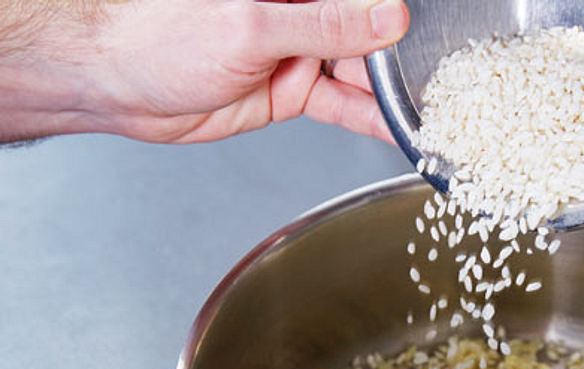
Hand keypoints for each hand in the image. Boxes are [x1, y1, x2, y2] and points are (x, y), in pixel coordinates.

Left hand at [0, 0, 409, 143]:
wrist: (120, 87)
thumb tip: (386, 18)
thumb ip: (325, 25)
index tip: (441, 26)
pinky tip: (399, 128)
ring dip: (393, 92)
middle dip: (405, 55)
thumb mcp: (253, 25)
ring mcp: (299, 51)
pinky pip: (343, 105)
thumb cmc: (160, 37)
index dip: (396, 11)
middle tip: (448, 75)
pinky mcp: (293, 90)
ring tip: (433, 107)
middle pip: (367, 31)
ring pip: (361, 71)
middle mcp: (301, 12)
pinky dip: (370, 119)